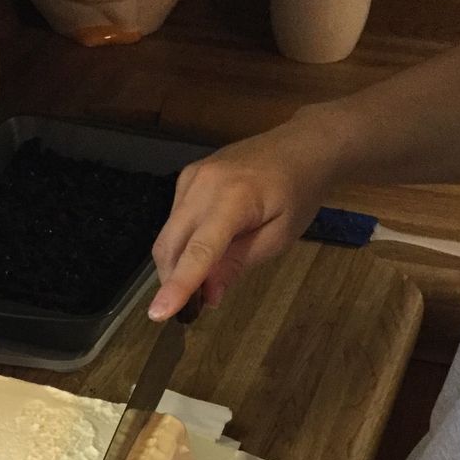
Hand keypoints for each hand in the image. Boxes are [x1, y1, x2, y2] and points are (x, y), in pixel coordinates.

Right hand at [148, 112, 340, 320]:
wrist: (301, 145)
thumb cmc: (299, 193)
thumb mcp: (279, 237)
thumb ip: (239, 263)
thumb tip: (208, 294)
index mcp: (233, 198)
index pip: (199, 250)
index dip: (178, 284)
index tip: (158, 314)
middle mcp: (202, 184)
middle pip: (171, 246)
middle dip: (173, 282)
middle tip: (193, 308)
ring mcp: (191, 178)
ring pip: (167, 236)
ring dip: (176, 265)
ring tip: (202, 282)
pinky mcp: (187, 177)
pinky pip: (174, 221)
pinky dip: (182, 245)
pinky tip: (203, 251)